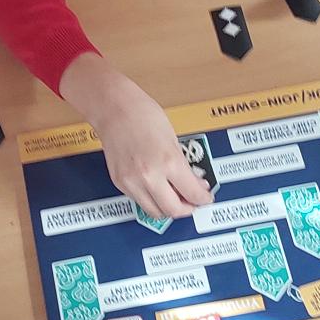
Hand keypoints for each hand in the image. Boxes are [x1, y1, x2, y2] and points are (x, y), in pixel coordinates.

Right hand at [96, 75, 211, 219]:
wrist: (114, 108)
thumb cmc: (142, 114)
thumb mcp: (174, 139)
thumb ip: (184, 166)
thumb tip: (193, 185)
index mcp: (168, 162)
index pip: (193, 194)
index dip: (203, 199)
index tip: (205, 198)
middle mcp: (149, 176)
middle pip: (174, 210)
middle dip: (187, 208)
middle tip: (192, 201)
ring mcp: (132, 182)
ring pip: (155, 212)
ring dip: (168, 208)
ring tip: (175, 196)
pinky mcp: (120, 183)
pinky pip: (140, 201)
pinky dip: (152, 199)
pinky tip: (158, 188)